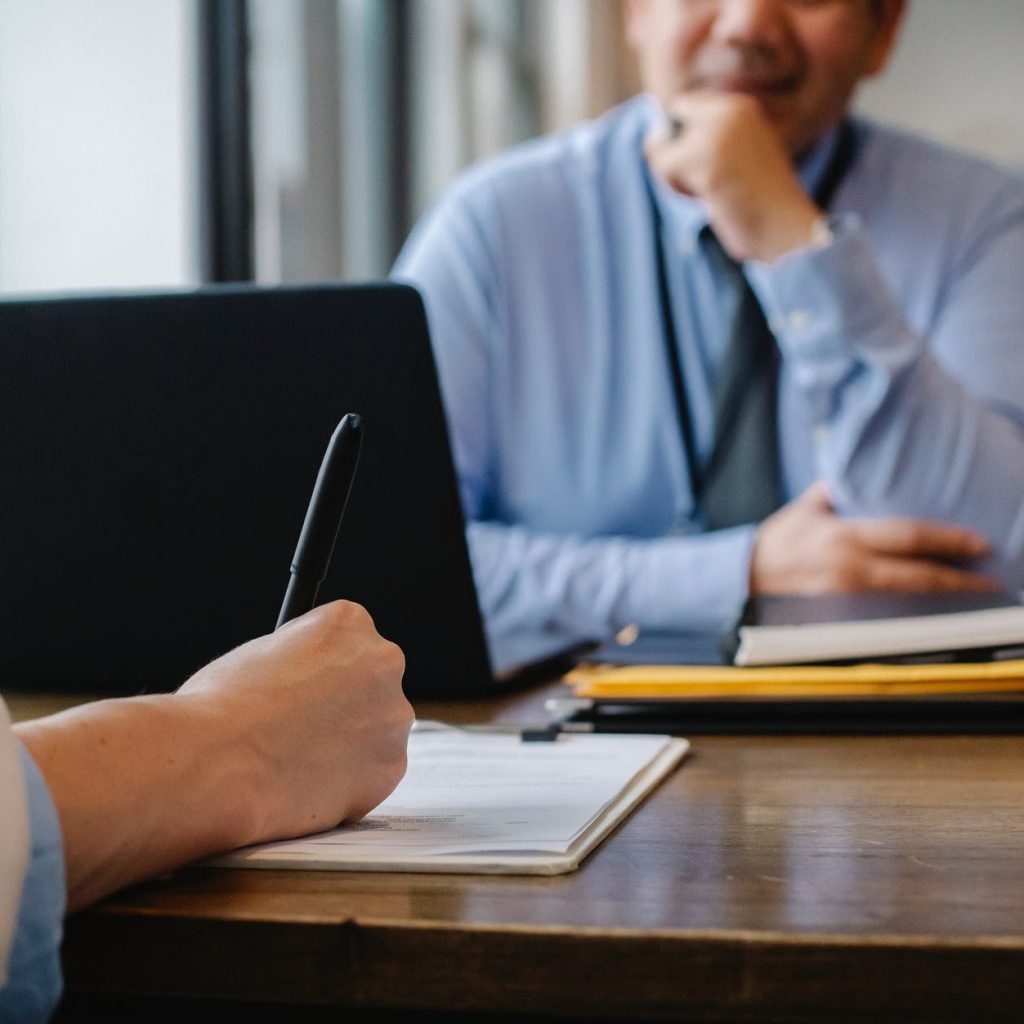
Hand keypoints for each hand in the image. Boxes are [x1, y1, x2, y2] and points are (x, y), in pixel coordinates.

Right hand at [178, 600, 412, 840]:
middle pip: (372, 682)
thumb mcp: (262, 652)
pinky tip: (307, 784)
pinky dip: (347, 782)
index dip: (320, 666)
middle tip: (306, 728)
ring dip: (349, 744)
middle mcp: (383, 661)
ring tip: (297, 761)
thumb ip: (302, 659)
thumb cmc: (223, 706)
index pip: (348, 638)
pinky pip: (373, 773)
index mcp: (349, 622)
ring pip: (376, 730)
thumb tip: (310, 680)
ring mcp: (392, 716)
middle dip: (345, 703)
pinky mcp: (390, 767)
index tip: (304, 685)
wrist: (217, 763)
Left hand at [644, 91, 820, 262]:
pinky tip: (708, 198)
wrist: (786, 227)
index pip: (682, 107)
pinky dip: (677, 189)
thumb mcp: (734, 159)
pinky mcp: (704, 159)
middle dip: (674, 159)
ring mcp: (716, 133)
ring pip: (660, 149)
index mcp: (740, 108)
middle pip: (667, 128)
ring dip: (675, 178)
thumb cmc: (759, 202)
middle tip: (708, 182)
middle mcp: (728, 111)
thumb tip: (651, 139)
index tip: (707, 164)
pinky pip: (663, 168)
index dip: (680, 140)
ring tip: (711, 191)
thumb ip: (702, 142)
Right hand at [750, 483, 996, 593]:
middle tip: (991, 581)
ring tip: (973, 597)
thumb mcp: (806, 507)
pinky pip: (887, 616)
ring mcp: (847, 598)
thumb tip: (864, 466)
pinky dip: (915, 615)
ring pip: (907, 601)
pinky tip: (935, 613)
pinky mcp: (841, 616)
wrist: (744, 577)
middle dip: (959, 580)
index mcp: (844, 537)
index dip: (947, 540)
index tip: (979, 543)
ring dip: (943, 601)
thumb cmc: (777, 541)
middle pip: (917, 576)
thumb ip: (837, 489)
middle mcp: (850, 568)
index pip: (907, 536)